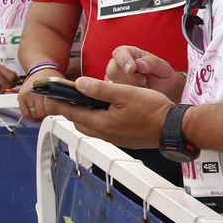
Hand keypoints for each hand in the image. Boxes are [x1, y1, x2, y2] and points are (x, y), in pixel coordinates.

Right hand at [17, 66, 63, 119]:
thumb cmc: (52, 78)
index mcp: (48, 90)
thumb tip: (67, 109)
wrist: (41, 69)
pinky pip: (25, 113)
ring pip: (34, 114)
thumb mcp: (61, 87)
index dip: (55, 112)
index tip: (57, 112)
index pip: (51, 108)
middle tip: (50, 112)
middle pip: (42, 112)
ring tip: (44, 113)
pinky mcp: (21, 97)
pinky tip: (35, 115)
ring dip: (39, 115)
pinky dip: (30, 116)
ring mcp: (27, 95)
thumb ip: (64, 98)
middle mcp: (37, 92)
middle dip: (47, 114)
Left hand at [34, 76, 173, 147]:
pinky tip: (105, 113)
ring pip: (91, 127)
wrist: (175, 128)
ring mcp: (115, 138)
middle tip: (64, 99)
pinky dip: (97, 121)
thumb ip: (99, 89)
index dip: (58, 104)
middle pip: (79, 123)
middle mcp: (105, 134)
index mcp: (101, 122)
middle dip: (69, 111)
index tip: (48, 97)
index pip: (71, 113)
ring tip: (83, 105)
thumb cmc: (154, 110)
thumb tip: (79, 84)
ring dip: (83, 116)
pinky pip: (103, 130)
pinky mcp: (124, 139)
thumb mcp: (125, 93)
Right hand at [104, 45, 183, 99]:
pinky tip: (136, 96)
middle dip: (128, 77)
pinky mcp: (114, 93)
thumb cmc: (163, 76)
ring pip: (112, 84)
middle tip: (143, 81)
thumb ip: (151, 63)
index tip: (132, 69)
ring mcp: (115, 80)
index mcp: (130, 54)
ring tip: (143, 88)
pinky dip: (124, 97)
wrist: (165, 92)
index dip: (123, 60)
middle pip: (112, 69)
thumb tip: (138, 64)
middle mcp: (119, 65)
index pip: (120, 53)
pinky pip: (114, 96)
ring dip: (127, 88)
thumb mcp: (162, 67)